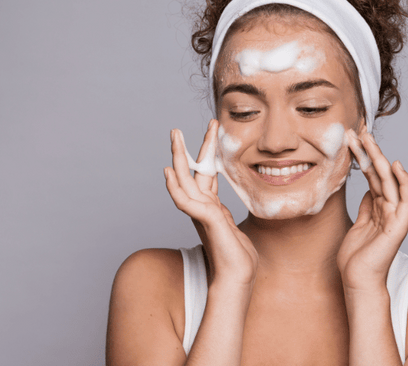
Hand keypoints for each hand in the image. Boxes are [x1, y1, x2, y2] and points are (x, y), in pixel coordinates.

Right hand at [164, 120, 258, 287]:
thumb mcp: (232, 227)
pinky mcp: (204, 220)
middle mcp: (202, 207)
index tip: (212, 131)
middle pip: (191, 172)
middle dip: (185, 149)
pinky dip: (175, 186)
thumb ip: (222, 215)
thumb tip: (219, 209)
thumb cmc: (237, 257)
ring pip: (185, 180)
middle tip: (176, 129)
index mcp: (210, 207)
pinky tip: (169, 171)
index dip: (206, 153)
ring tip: (174, 137)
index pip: (206, 174)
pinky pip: (184, 200)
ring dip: (178, 157)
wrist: (238, 278)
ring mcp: (201, 214)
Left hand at [336, 131, 407, 292]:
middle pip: (380, 173)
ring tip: (366, 139)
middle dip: (369, 151)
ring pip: (389, 181)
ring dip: (378, 158)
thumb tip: (368, 191)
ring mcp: (395, 216)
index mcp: (378, 207)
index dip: (364, 156)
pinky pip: (406, 201)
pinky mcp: (399, 226)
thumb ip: (366, 208)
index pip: (372, 175)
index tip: (352, 138)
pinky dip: (403, 183)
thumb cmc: (355, 257)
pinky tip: (396, 166)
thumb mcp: (357, 225)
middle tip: (357, 130)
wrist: (357, 280)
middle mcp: (388, 208)